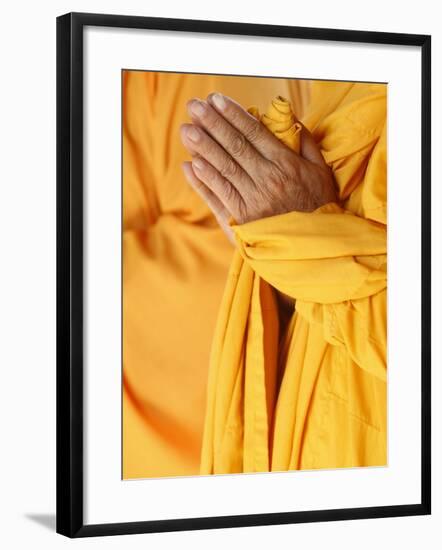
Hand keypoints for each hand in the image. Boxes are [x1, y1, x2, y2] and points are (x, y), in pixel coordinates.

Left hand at [180, 93, 336, 242]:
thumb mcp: (321, 172)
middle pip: (235, 146)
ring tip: (187, 130)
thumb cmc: (319, 207)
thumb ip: (307, 145)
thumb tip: (293, 121)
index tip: (216, 100)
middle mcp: (267, 179)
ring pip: (224, 168)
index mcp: (286, 164)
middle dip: (213, 124)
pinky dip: (205, 180)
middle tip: (194, 107)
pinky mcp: (242, 219)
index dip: (233, 115)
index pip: (254, 133)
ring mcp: (253, 200)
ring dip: (203, 148)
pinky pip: (220, 195)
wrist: (316, 248)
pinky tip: (191, 164)